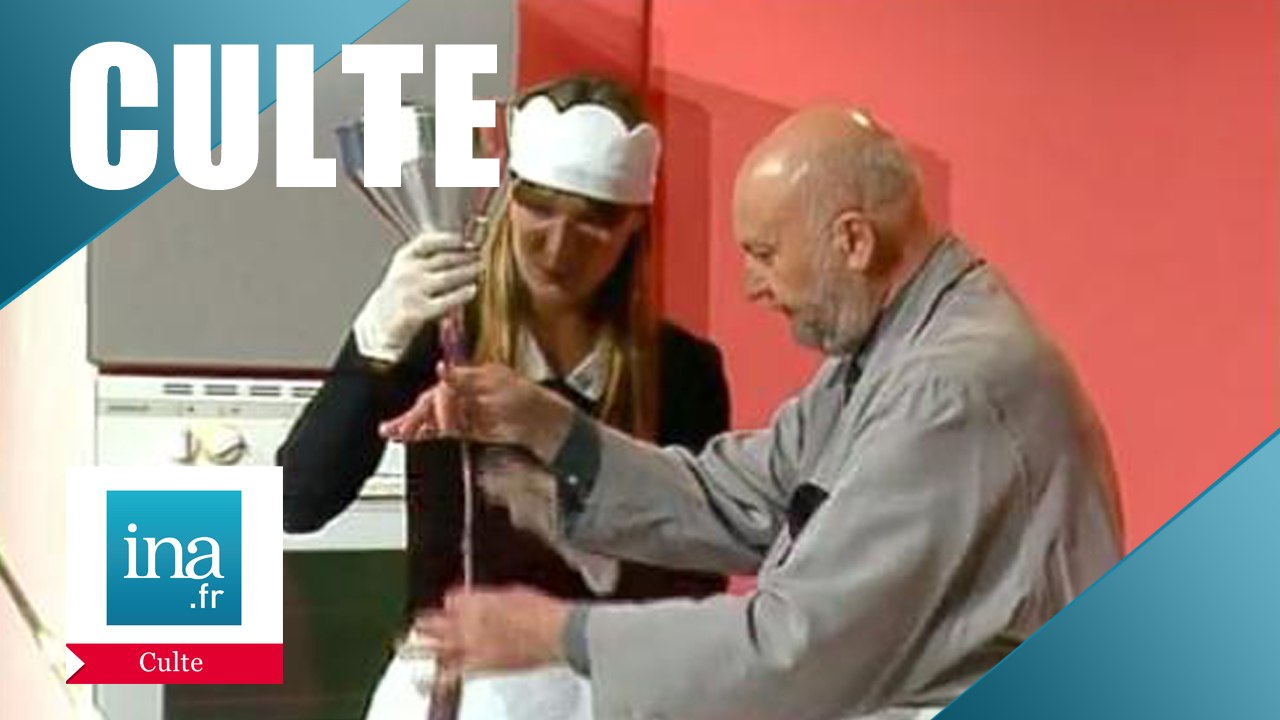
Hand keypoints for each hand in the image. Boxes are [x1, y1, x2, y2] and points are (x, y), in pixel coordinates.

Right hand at [353, 232, 480, 363]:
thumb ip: (429, 259)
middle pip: (443, 259)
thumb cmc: (401, 294)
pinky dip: (461, 294)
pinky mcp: (417, 311)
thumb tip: (463, 248)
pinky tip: (472, 290)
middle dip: (466, 256)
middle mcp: (406, 273)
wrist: (381, 324)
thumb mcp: (407, 270)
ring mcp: (412, 291)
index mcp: (403, 259)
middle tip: (481, 255)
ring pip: (447, 277)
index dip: (449, 239)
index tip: (466, 240)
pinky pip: (446, 300)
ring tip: (481, 268)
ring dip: (468, 271)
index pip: (427, 242)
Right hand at [379, 363, 576, 463]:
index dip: (435, 401)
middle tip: (401, 428)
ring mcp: (466, 409)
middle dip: (416, 415)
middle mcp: (466, 391)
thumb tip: (442, 369)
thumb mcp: (497, 385)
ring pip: (433, 416)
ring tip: (392, 431)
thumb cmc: (529, 399)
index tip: (429, 413)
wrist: (546, 425)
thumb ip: (465, 380)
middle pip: (434, 401)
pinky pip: (441, 429)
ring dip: (413, 424)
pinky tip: (409, 436)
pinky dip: (425, 432)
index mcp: (472, 376)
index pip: (443, 386)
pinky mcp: (467, 427)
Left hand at [414, 587, 570, 671]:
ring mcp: (470, 644)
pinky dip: (435, 677)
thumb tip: (479, 599)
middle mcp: (467, 620)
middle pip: (437, 621)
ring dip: (418, 646)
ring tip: (402, 646)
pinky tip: (422, 681)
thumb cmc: (540, 610)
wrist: (555, 632)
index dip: (451, 603)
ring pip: (436, 645)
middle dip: (426, 623)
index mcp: (477, 599)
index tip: (450, 605)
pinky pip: (451, 673)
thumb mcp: (514, 593)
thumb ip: (490, 597)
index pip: (452, 599)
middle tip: (415, 623)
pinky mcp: (478, 665)